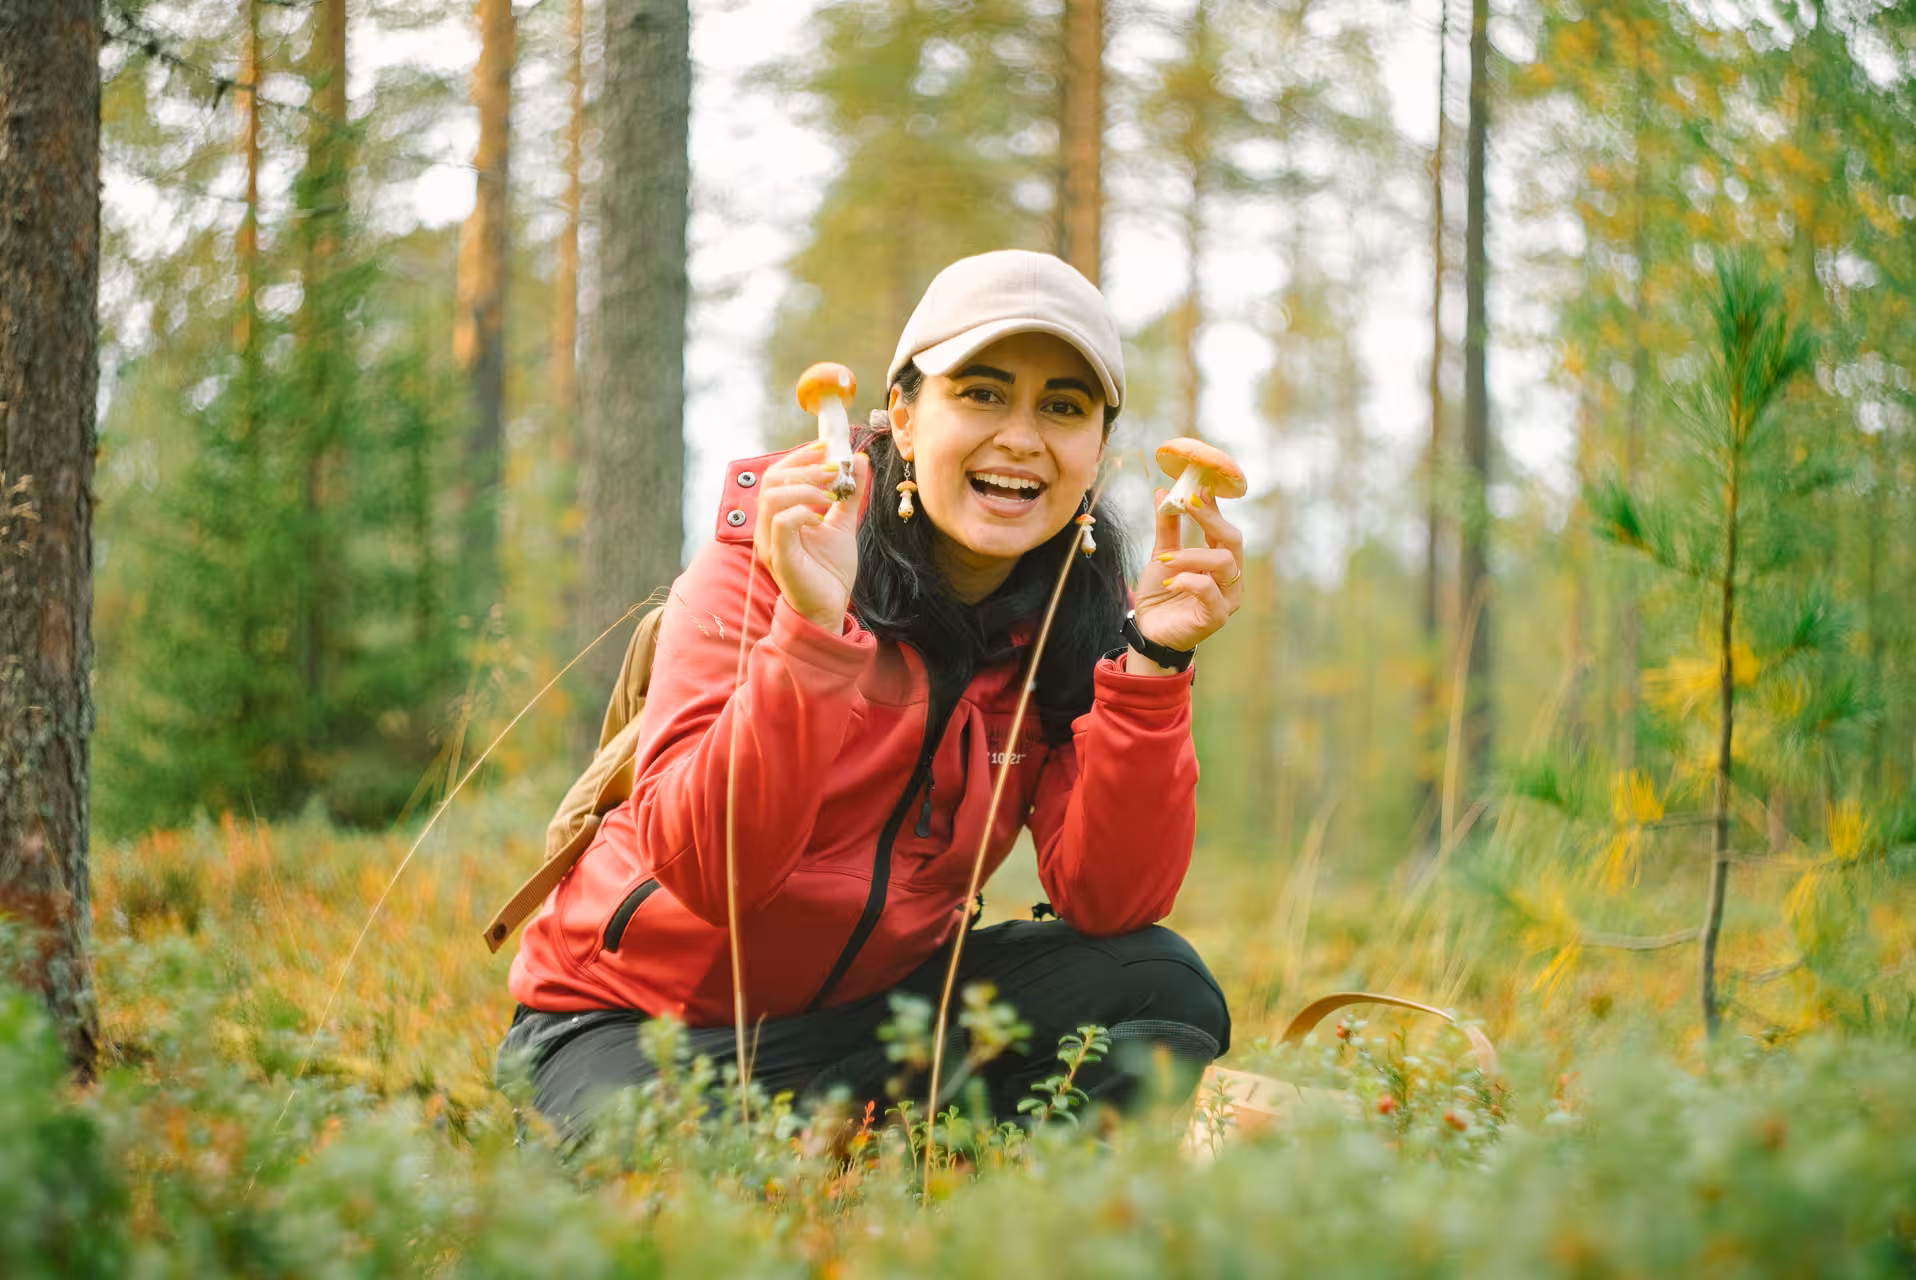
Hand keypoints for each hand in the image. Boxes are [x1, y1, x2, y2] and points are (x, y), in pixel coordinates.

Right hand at [753, 440, 868, 633]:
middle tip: (835, 470)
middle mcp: (768, 525)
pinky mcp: (779, 556)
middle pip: (773, 478)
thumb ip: (850, 494)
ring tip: (831, 496)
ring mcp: (770, 541)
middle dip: (806, 467)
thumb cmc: (830, 570)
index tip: (828, 447)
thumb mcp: (843, 524)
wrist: (829, 608)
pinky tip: (822, 518)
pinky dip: (803, 511)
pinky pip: (782, 522)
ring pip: (773, 496)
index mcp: (779, 514)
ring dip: (806, 487)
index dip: (801, 456)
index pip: (778, 473)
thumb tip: (860, 460)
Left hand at [1130, 483, 1243, 653]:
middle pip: (1233, 541)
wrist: (1149, 631)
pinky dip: (1188, 581)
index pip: (1223, 528)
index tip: (1197, 487)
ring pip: (1224, 563)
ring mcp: (1227, 597)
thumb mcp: (1161, 555)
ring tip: (1165, 560)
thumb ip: (1166, 527)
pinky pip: (1209, 590)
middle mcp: (1230, 577)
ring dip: (1191, 555)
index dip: (1213, 507)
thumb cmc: (1161, 593)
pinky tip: (1169, 582)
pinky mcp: (1217, 616)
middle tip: (1187, 504)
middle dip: (1211, 519)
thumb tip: (1162, 492)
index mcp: (1220, 560)